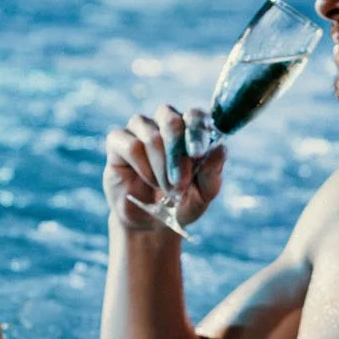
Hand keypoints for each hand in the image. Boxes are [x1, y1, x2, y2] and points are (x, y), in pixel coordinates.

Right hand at [104, 104, 226, 233]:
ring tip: (167, 189)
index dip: (197, 131)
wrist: (151, 223)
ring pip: (151, 135)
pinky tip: (149, 181)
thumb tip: (220, 147)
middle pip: (171, 119)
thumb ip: (213, 170)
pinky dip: (143, 168)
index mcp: (191, 128)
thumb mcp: (204, 193)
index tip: (197, 154)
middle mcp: (165, 122)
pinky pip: (131, 145)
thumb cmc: (182, 202)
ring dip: (161, 167)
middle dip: (177, 153)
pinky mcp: (118, 141)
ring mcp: (140, 129)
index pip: (195, 115)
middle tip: (180, 182)